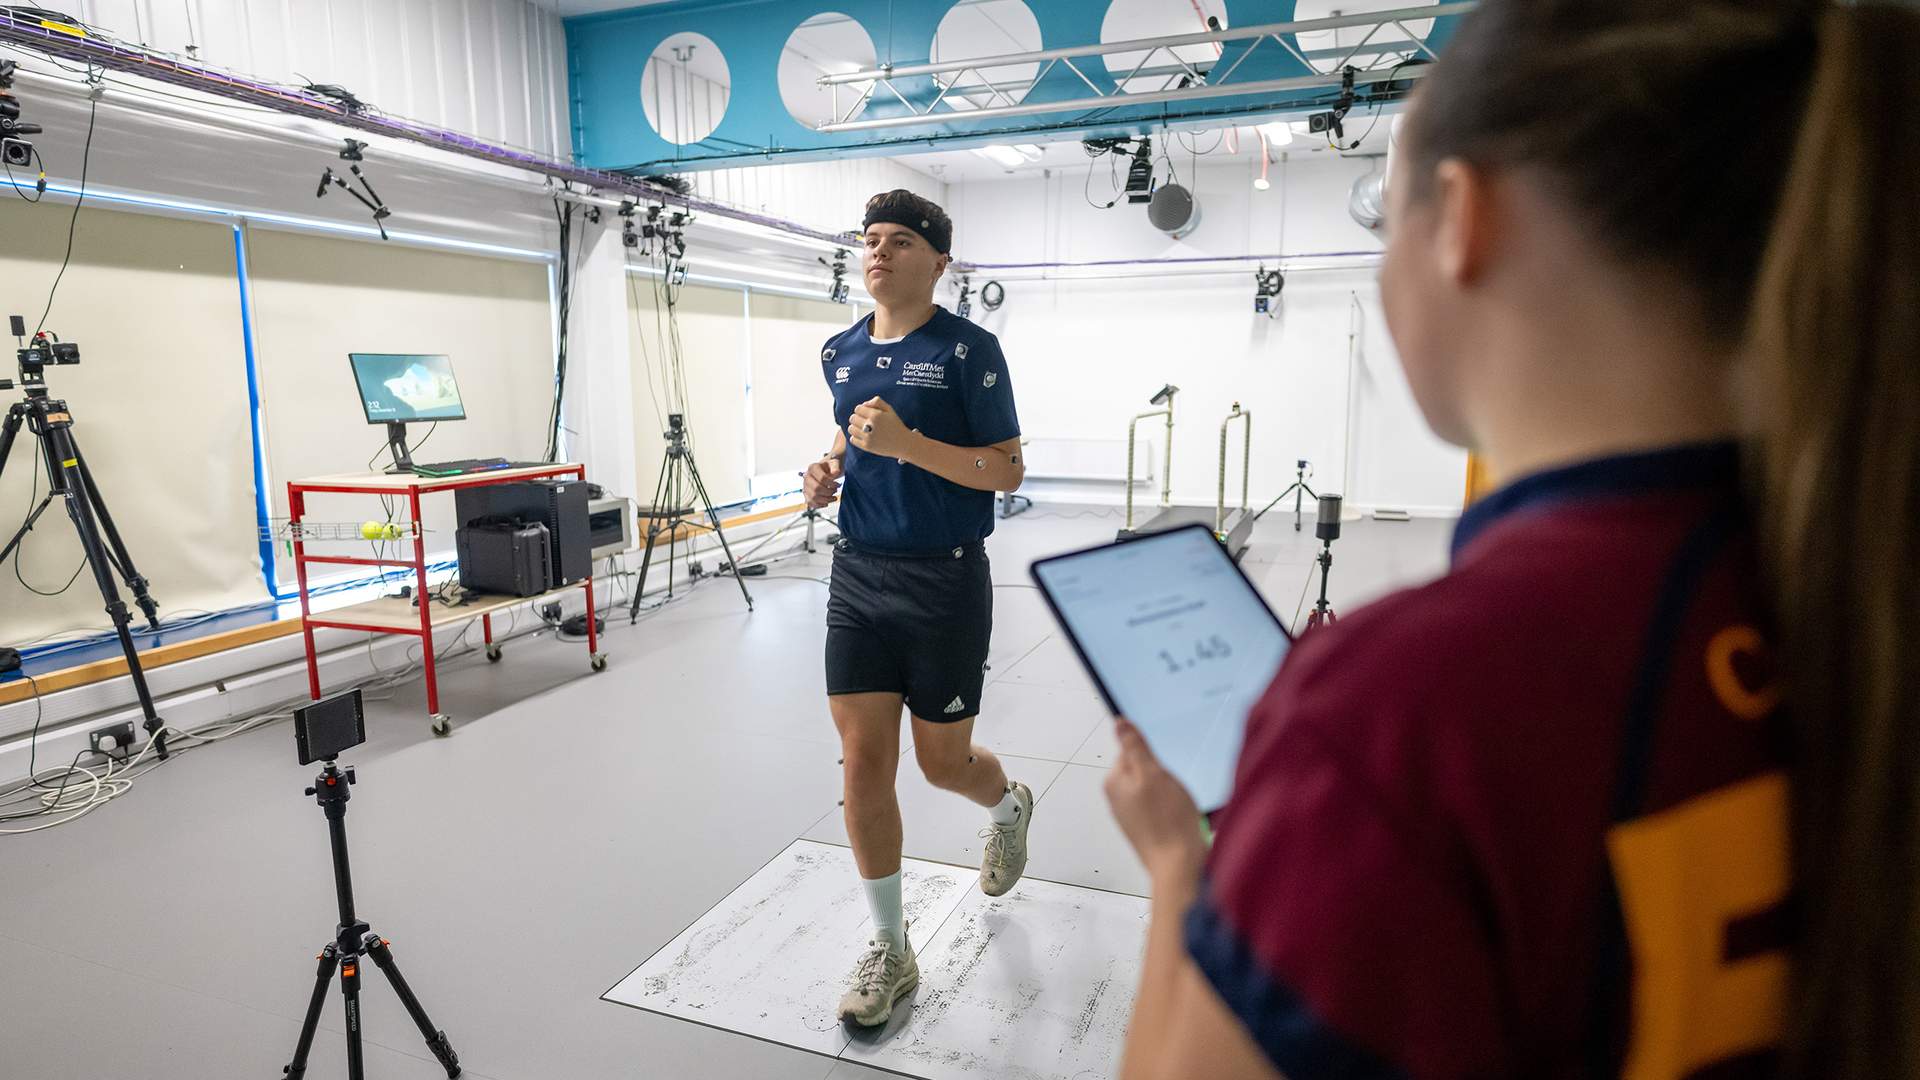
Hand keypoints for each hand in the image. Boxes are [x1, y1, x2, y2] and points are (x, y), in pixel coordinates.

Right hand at [802, 456, 841, 508]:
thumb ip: (836, 467)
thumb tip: (835, 473)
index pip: (822, 478)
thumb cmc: (830, 466)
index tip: (838, 485)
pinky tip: (827, 503)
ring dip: (826, 500)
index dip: (832, 484)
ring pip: (813, 497)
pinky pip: (810, 503)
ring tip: (833, 498)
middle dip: (828, 492)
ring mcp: (805, 486)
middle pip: (816, 489)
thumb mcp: (835, 463)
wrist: (825, 469)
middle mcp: (807, 477)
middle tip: (835, 491)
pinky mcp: (806, 494)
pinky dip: (819, 505)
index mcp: (813, 467)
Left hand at [849, 397, 915, 459]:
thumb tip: (863, 404)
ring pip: (851, 428)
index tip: (866, 414)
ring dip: (855, 427)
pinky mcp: (867, 446)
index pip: (857, 409)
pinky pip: (852, 439)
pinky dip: (856, 437)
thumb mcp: (890, 410)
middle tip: (865, 422)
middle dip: (857, 418)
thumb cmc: (896, 425)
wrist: (903, 443)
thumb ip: (877, 402)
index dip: (861, 410)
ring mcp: (868, 437)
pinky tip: (864, 436)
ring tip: (863, 429)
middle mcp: (870, 425)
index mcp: (876, 415)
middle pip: (852, 418)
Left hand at [1104, 717, 1206, 885]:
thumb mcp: (1152, 773)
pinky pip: (1161, 806)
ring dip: (1171, 792)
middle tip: (1173, 790)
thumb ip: (1134, 746)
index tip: (1164, 770)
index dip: (1153, 757)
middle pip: (1144, 770)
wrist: (1178, 865)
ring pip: (1155, 788)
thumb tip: (1119, 723)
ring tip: (1178, 806)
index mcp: (1114, 781)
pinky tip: (1180, 817)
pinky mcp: (1146, 827)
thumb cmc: (1167, 821)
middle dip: (1164, 775)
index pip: (1132, 751)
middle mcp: (1117, 798)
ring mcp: (1131, 814)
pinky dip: (1173, 807)